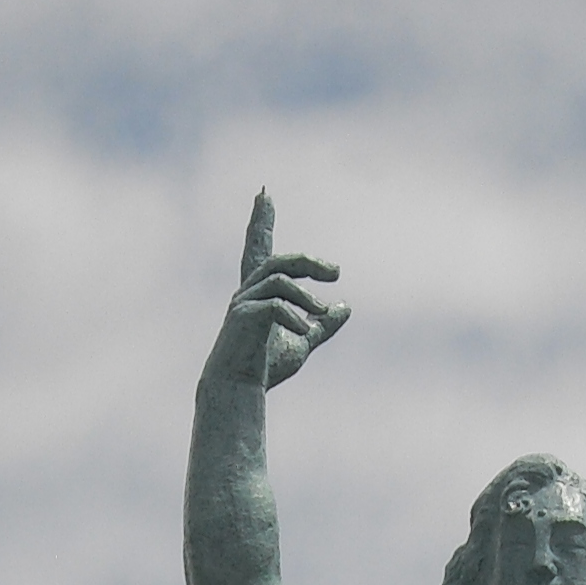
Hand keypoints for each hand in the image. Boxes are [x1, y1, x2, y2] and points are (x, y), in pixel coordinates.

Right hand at [211, 191, 347, 389]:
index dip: (261, 221)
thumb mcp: (302, 342)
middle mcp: (247, 291)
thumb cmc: (266, 367)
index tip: (264, 194)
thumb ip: (322, 325)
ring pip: (279, 281)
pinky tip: (305, 330)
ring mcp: (242, 303)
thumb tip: (346, 307)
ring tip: (324, 312)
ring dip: (306, 295)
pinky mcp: (243, 318)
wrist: (239, 390)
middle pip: (279, 261)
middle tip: (336, 272)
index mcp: (258, 291)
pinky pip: (274, 306)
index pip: (258, 249)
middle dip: (308, 261)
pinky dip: (295, 316)